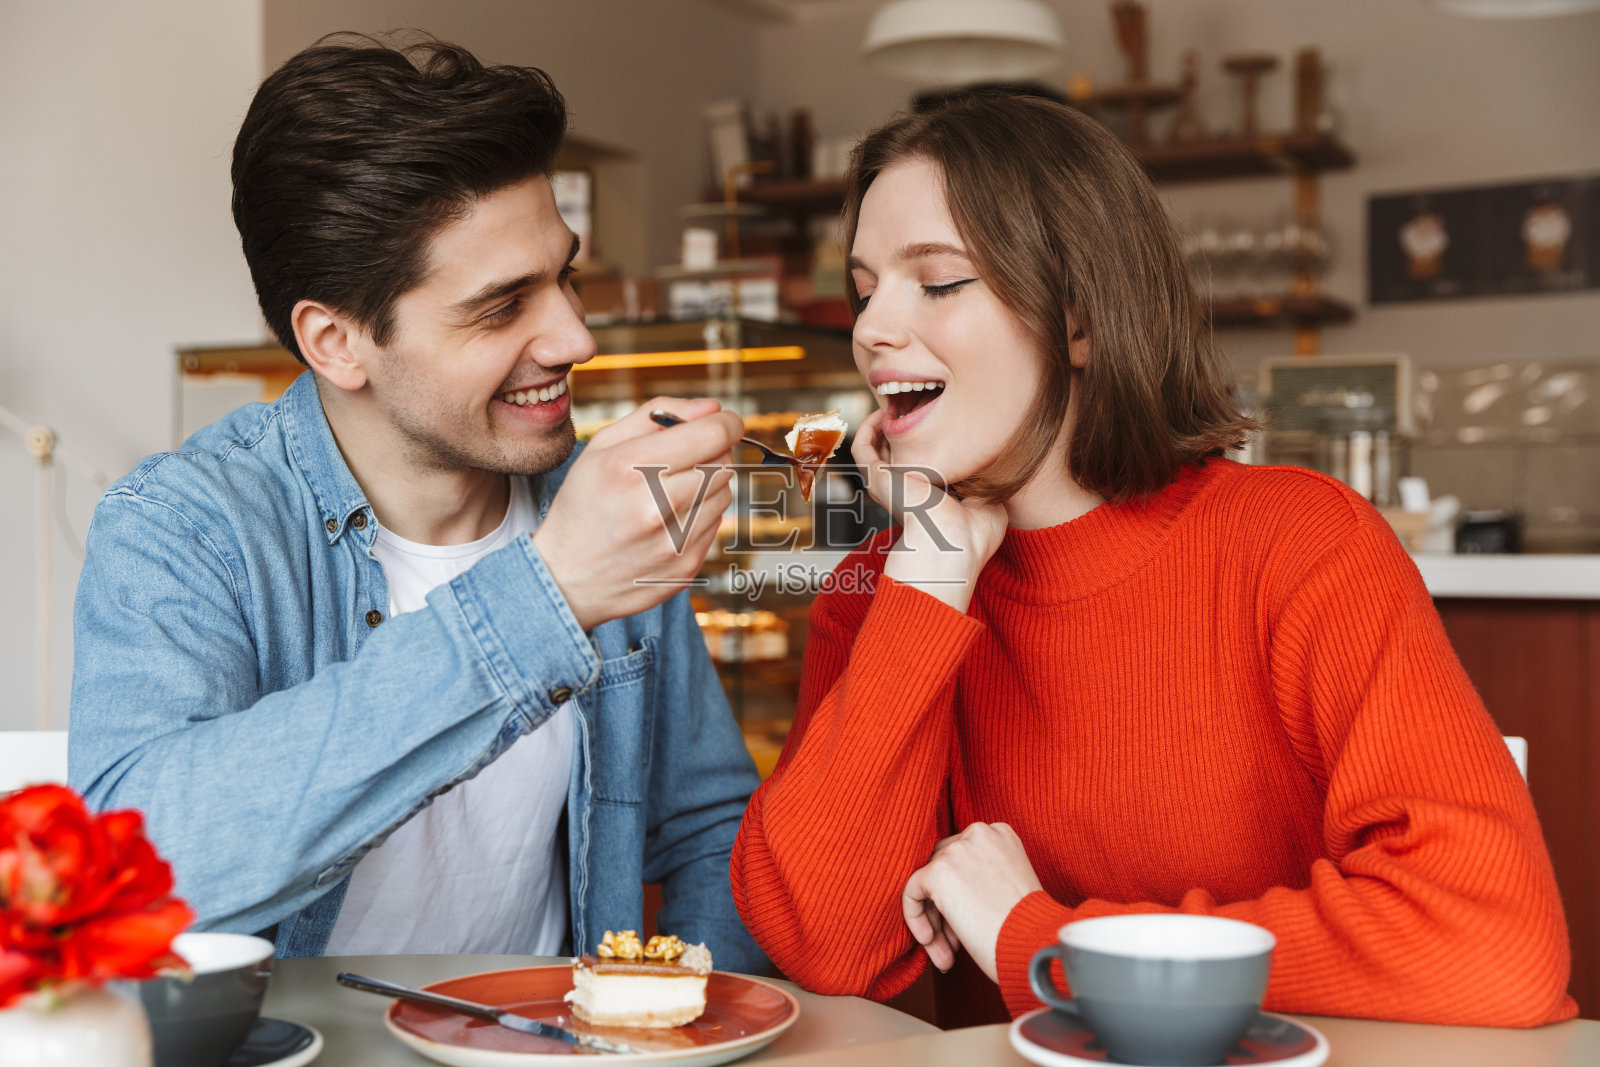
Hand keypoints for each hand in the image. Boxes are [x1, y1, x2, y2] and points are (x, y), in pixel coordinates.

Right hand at [533, 397, 740, 630]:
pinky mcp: (686, 565)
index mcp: (631, 466)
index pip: (713, 434)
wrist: (566, 579)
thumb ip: (657, 415)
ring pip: (724, 492)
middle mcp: (656, 504)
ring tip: (670, 491)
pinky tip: (669, 519)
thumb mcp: (602, 446)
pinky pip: (716, 524)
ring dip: (708, 484)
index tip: (724, 422)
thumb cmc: (584, 504)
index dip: (726, 422)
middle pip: (724, 461)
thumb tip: (712, 407)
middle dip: (713, 452)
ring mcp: (674, 540)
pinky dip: (701, 514)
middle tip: (686, 457)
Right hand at [852, 410, 1008, 613]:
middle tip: (919, 403)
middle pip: (897, 451)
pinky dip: (868, 427)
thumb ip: (986, 484)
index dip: (928, 441)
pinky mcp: (876, 478)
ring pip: (876, 447)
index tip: (943, 419)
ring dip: (884, 424)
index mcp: (928, 498)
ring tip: (899, 403)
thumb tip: (987, 466)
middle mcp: (905, 490)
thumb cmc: (973, 536)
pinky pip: (862, 446)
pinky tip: (883, 412)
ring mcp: (888, 484)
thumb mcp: (988, 504)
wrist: (952, 544)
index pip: (921, 464)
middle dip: (905, 427)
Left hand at [902, 822, 1043, 981]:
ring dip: (934, 921)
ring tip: (944, 954)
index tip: (967, 924)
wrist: (1032, 944)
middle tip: (952, 943)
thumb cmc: (1027, 927)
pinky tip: (931, 943)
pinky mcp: (938, 872)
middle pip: (942, 866)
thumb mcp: (1007, 886)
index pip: (962, 857)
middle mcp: (978, 833)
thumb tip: (946, 894)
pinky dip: (915, 918)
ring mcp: (957, 850)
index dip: (960, 893)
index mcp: (999, 834)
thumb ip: (978, 877)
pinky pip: (911, 891)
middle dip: (943, 908)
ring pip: (927, 882)